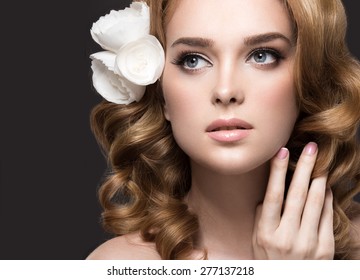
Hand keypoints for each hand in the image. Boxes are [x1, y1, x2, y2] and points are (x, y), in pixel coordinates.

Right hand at [252, 142, 334, 258]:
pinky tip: (324, 186)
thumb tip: (269, 195)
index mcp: (266, 233)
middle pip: (297, 195)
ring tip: (320, 162)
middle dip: (304, 167)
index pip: (273, 196)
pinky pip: (327, 216)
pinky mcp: (324, 248)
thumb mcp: (256, 241)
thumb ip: (261, 217)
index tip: (281, 152)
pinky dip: (326, 198)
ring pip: (315, 203)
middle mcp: (287, 237)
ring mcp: (308, 243)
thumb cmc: (269, 261)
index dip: (277, 172)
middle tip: (311, 148)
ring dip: (318, 179)